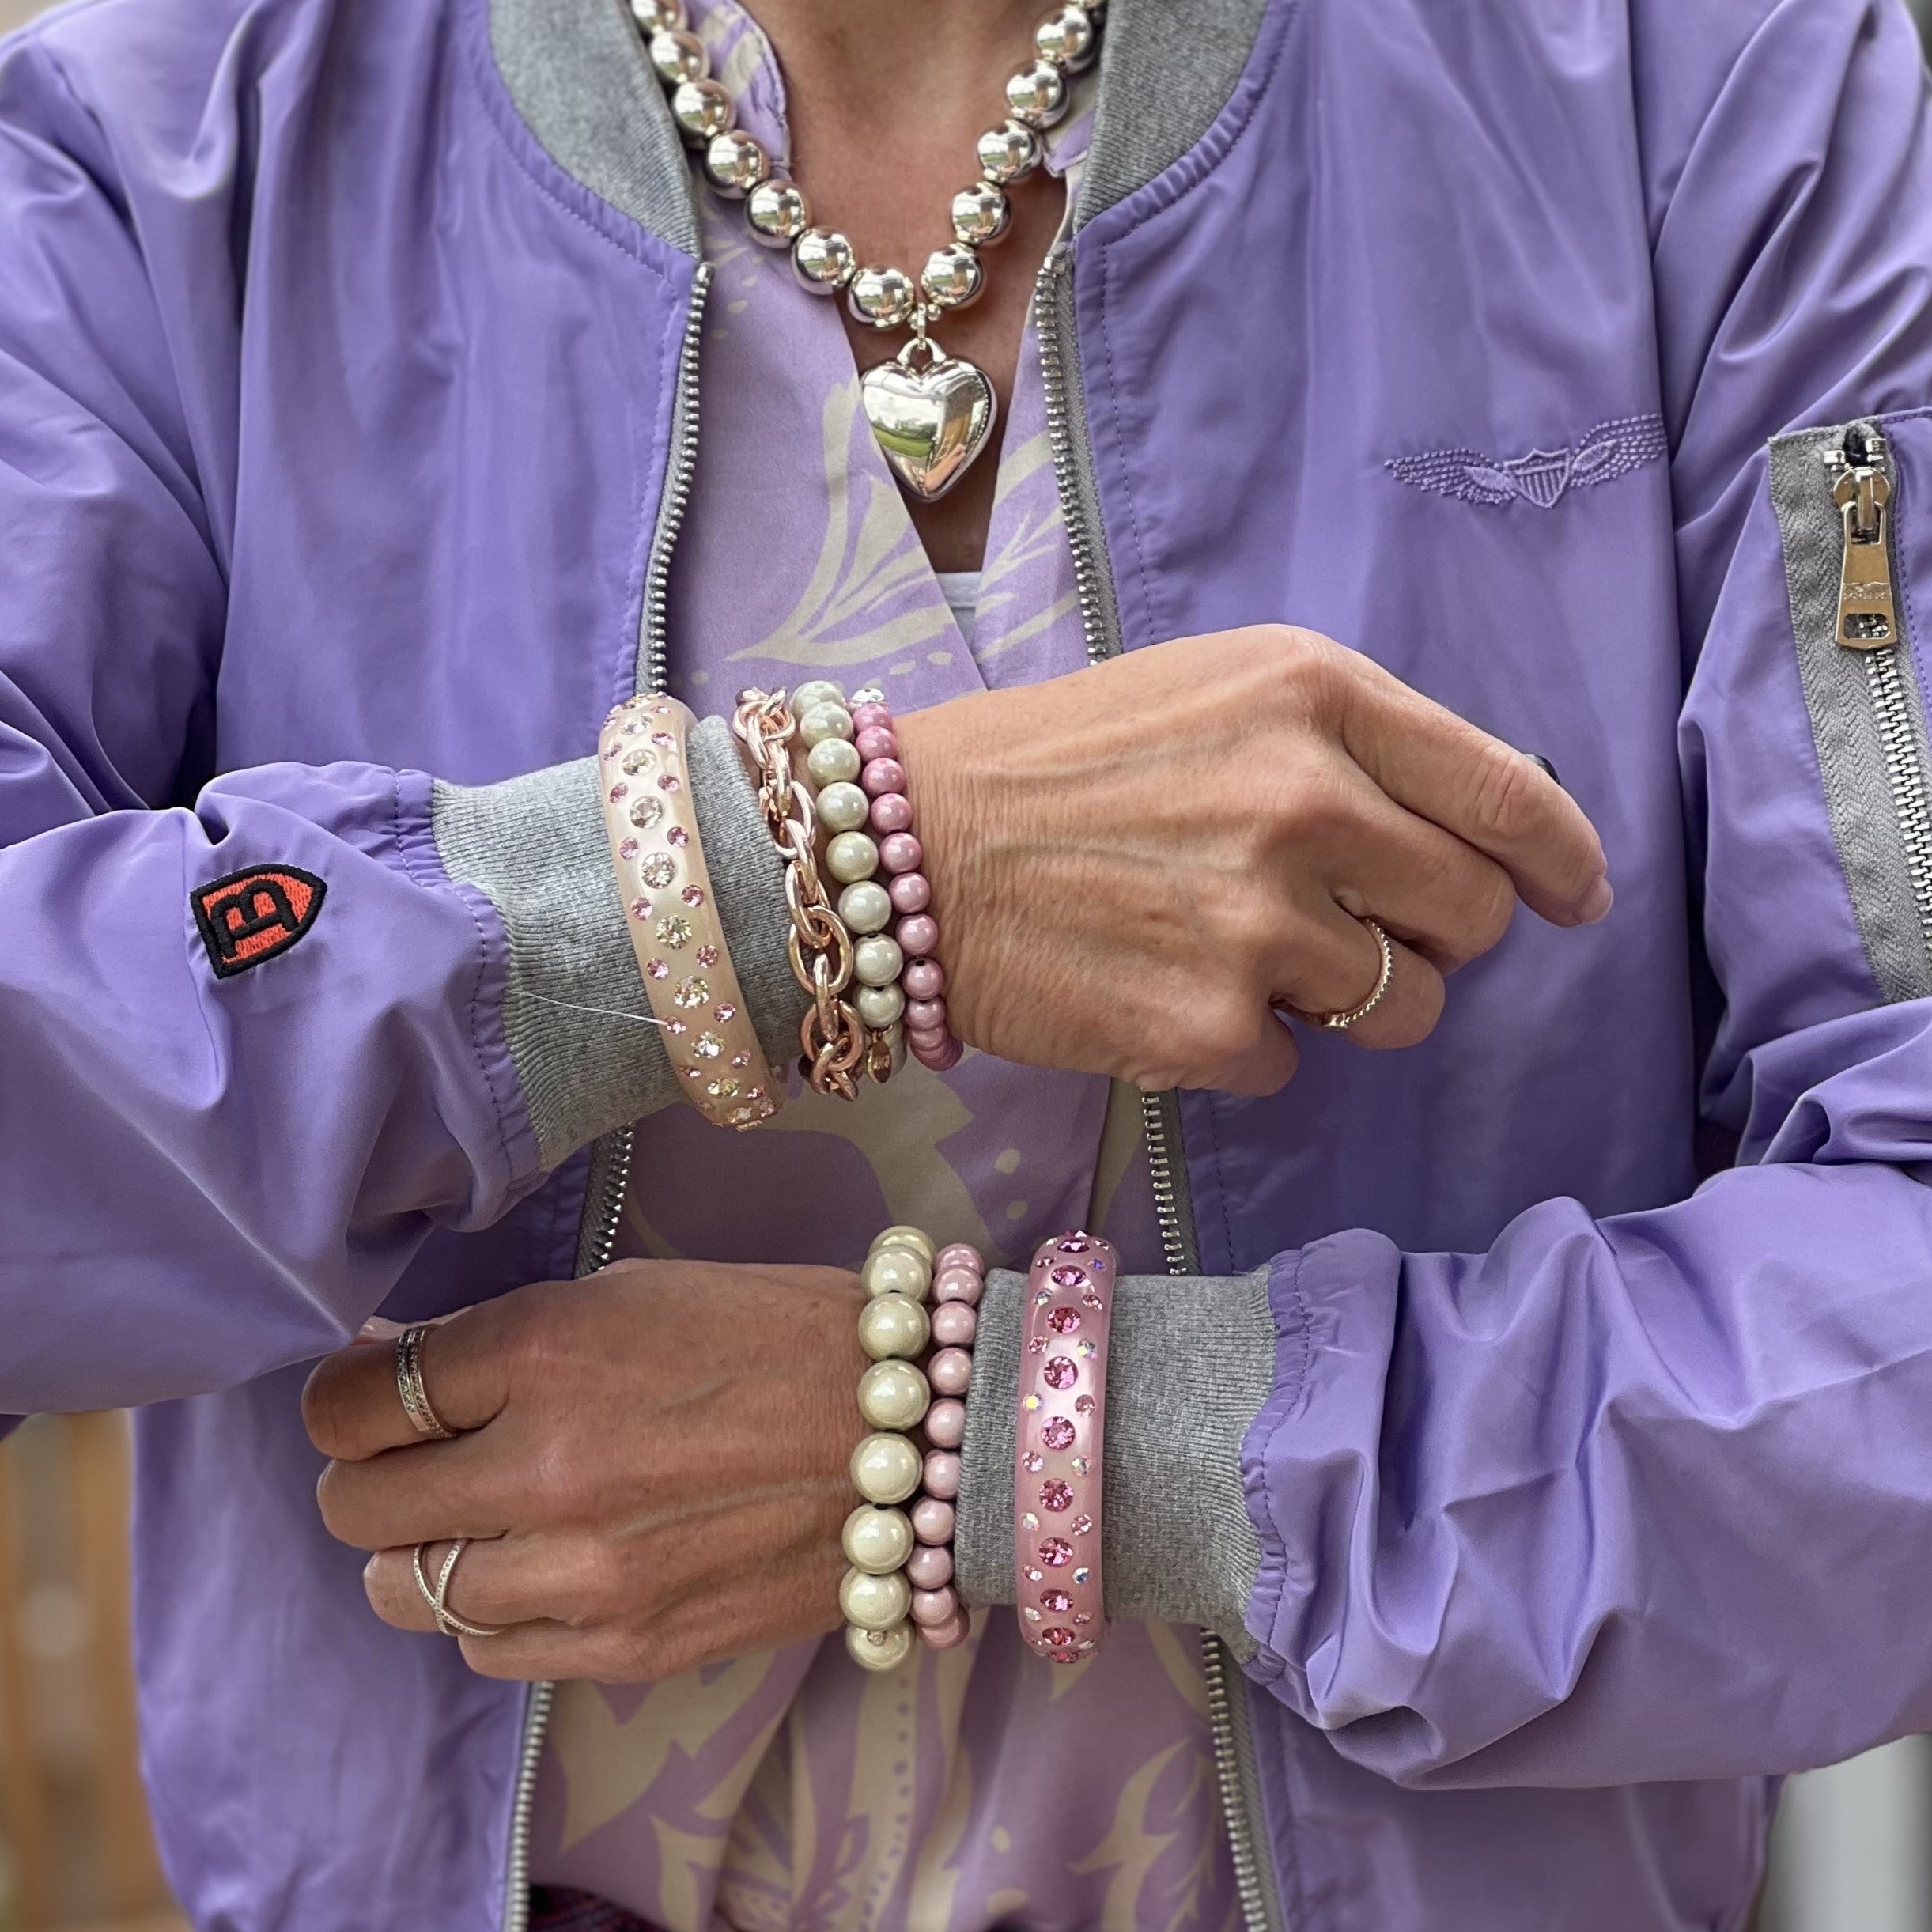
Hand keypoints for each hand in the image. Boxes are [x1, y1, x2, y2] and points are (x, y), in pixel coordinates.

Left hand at [302, 1262, 863, 1680]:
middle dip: (371, 1476)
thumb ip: (505, 1339)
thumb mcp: (632, 1293)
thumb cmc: (779, 1335)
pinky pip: (488, 1649)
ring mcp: (585, 1572)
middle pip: (358, 1507)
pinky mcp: (625, 1647)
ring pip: (408, 1593)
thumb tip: (387, 1366)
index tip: (367, 1393)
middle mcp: (547, 1466)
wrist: (919, 1434)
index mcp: (546, 1349)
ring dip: (427, 1550)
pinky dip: (494, 1608)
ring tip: (486, 1515)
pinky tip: (548, 1563)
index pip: (354, 1401)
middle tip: (418, 1456)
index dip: (344, 1397)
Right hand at [896, 625, 1610, 1094]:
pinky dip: (1247, 1042)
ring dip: (1351, 1002)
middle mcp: (1306, 800)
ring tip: (1248, 958)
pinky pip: (1297, 1064)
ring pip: (1406, 1009)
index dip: (1561, 858)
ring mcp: (1260, 922)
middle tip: (1355, 925)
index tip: (1574, 896)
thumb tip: (1483, 834)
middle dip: (1434, 933)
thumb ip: (1353, 742)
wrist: (910, 849)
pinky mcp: (1209, 1026)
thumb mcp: (1220, 689)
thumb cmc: (1066, 762)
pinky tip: (1168, 989)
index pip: (1511, 793)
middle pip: (1472, 916)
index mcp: (1317, 695)